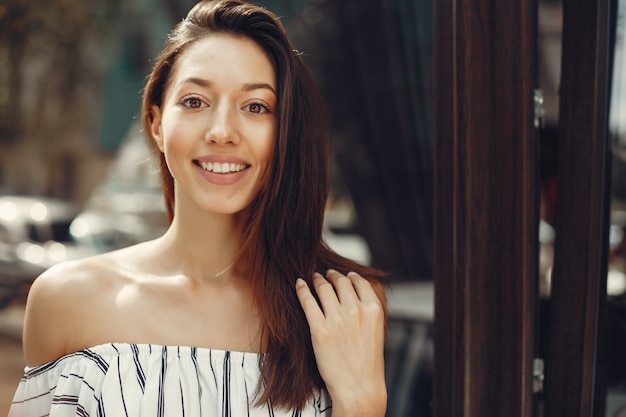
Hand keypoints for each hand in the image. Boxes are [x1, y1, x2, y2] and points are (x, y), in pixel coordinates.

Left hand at [295, 270, 386, 416]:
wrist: (359, 388)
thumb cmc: (368, 364)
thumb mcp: (377, 331)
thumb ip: (369, 311)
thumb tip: (357, 296)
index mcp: (373, 309)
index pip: (360, 282)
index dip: (351, 275)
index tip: (345, 274)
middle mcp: (356, 310)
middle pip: (341, 282)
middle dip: (333, 275)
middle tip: (327, 274)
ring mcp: (337, 319)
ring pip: (324, 288)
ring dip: (318, 280)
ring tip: (314, 278)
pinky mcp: (319, 329)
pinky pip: (307, 301)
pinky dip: (302, 289)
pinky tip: (299, 284)